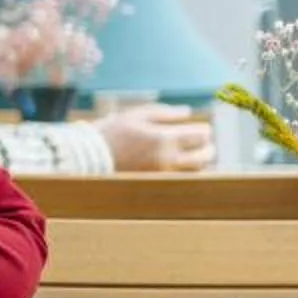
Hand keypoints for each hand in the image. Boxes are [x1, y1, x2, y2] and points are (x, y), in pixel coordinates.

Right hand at [93, 103, 214, 171]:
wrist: (90, 158)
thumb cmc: (112, 132)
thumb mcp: (137, 114)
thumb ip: (165, 112)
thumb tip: (187, 112)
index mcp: (165, 138)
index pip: (200, 136)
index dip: (205, 131)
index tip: (203, 129)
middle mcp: (168, 159)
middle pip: (203, 157)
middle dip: (207, 149)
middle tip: (205, 144)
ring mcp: (163, 175)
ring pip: (195, 172)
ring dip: (199, 163)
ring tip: (194, 156)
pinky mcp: (156, 185)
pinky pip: (181, 181)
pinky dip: (186, 174)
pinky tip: (181, 168)